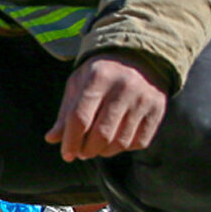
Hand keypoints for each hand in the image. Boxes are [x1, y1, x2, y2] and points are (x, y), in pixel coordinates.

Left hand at [45, 53, 167, 161]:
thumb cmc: (100, 74)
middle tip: (81, 153)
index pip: (80, 118)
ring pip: (120, 142)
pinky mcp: (158, 110)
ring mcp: (143, 99)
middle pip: (101, 134)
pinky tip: (115, 140)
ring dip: (104, 151)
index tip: (67, 154)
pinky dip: (123, 147)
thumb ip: (66, 112)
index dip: (71, 141)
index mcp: (98, 77)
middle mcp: (124, 87)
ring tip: (96, 147)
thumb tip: (52, 139)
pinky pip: (138, 142)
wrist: (138, 57)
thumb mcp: (78, 84)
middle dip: (87, 150)